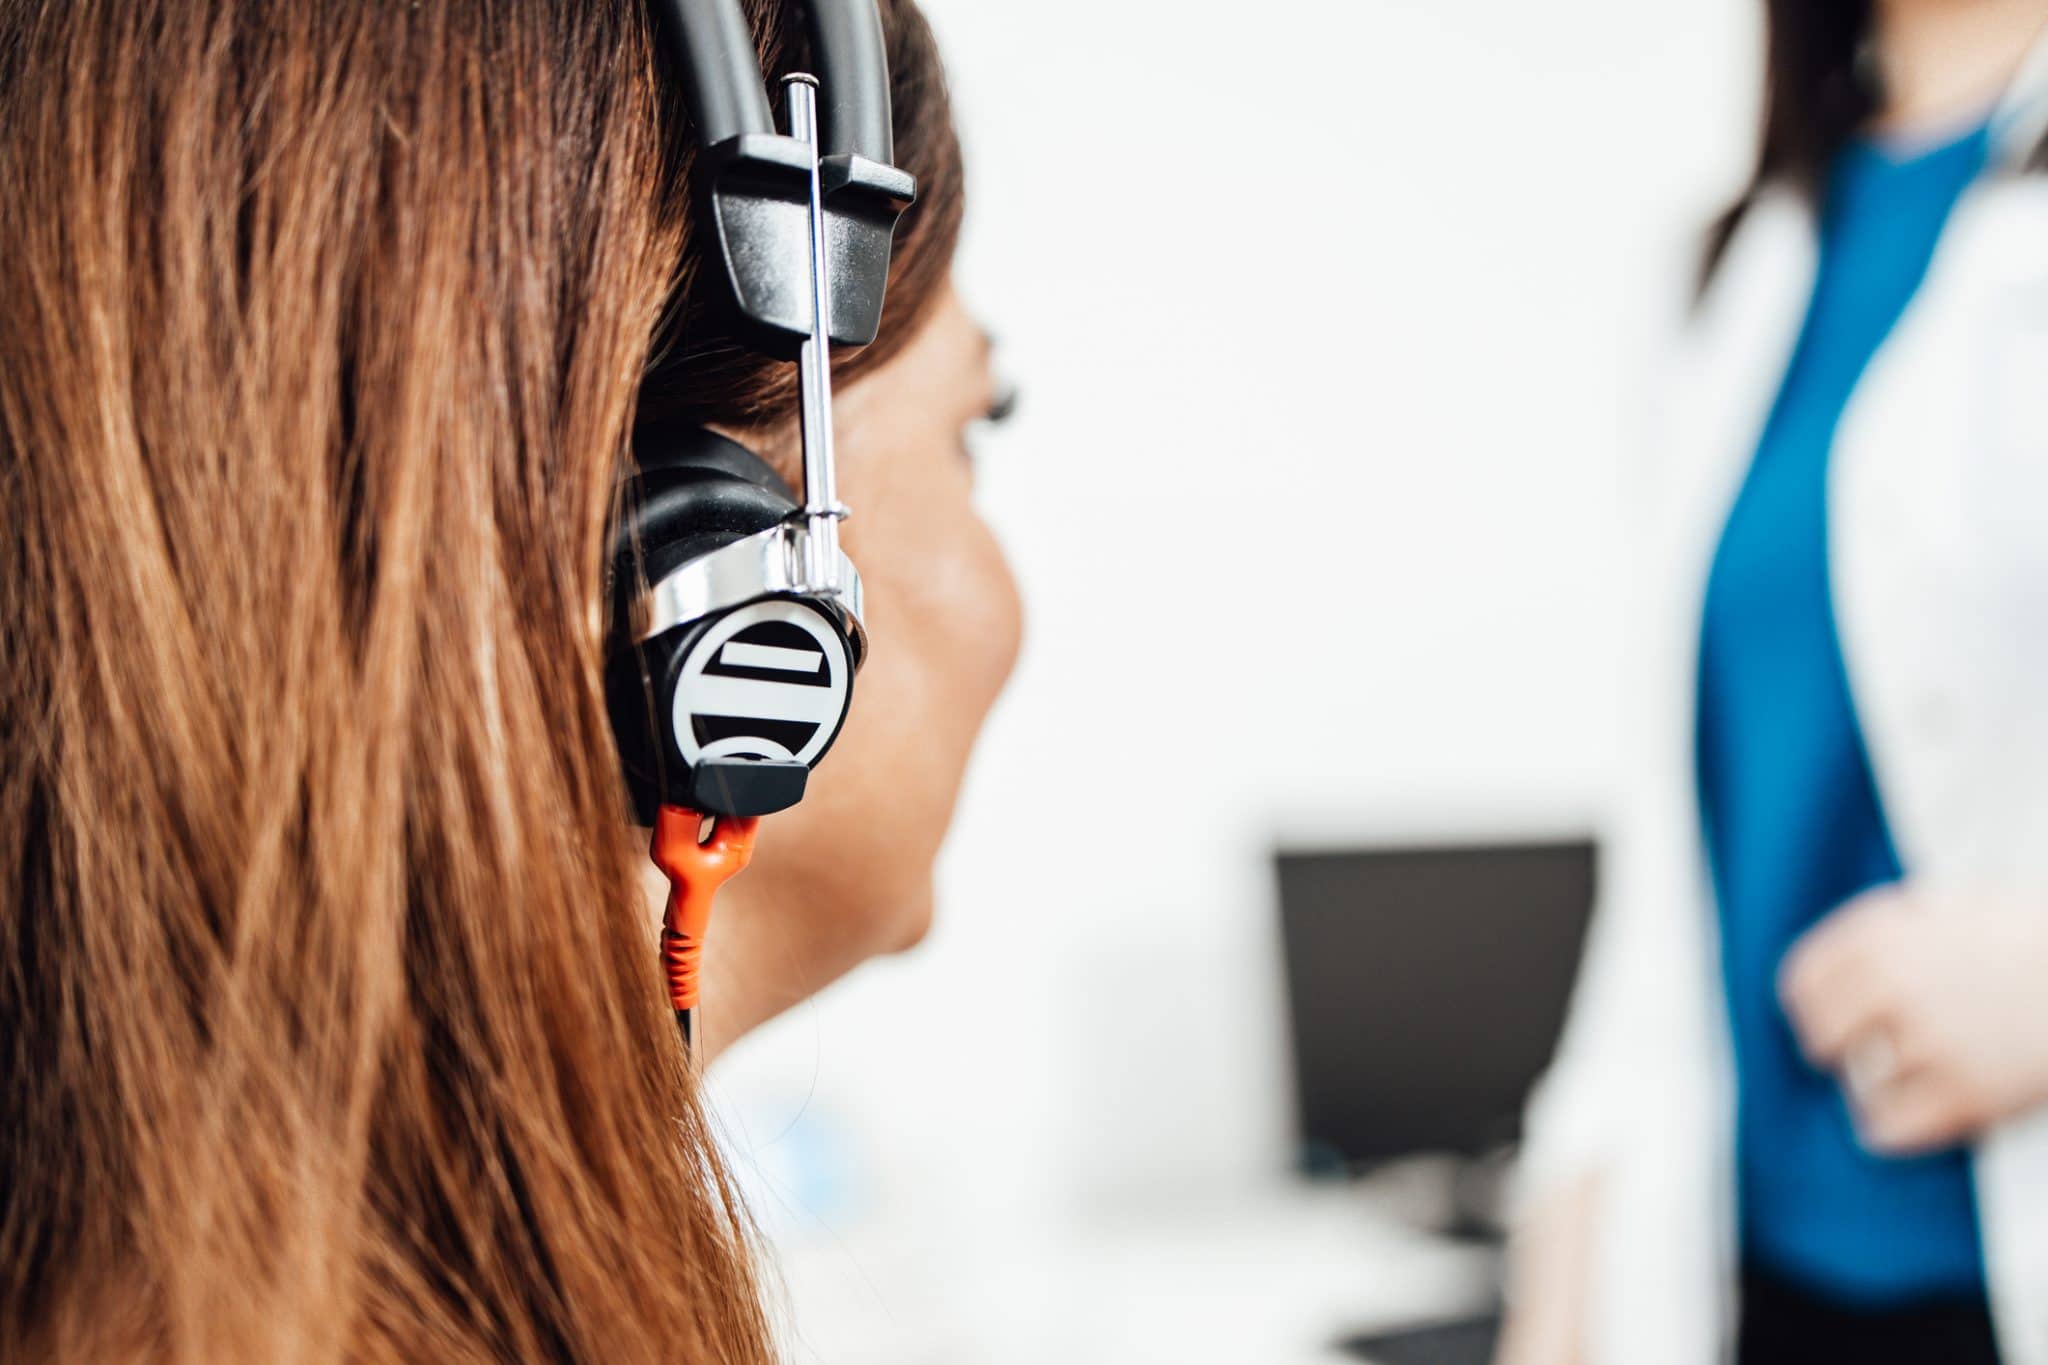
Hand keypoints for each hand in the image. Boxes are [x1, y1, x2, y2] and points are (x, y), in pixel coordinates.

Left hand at [1781, 885, 2047, 1154]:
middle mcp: (1895, 980)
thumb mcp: (1944, 908)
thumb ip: (1881, 937)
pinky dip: (1891, 1129)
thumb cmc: (2024, 940)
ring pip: (1858, 1085)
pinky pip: (1889, 1126)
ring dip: (1878, 1088)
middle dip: (1834, 1051)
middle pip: (1819, 1037)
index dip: (1810, 1009)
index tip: (1828, 1023)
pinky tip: (1911, 1117)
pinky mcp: (1968, 1092)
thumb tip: (1818, 982)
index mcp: (1883, 931)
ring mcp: (1930, 1038)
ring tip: (1915, 1079)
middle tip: (1856, 1057)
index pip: (1802, 982)